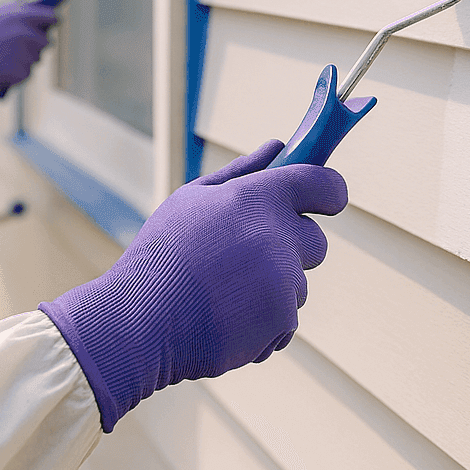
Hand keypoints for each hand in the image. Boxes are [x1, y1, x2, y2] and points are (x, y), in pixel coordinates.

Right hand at [0, 1, 58, 94]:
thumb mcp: (1, 13)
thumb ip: (25, 9)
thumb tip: (47, 7)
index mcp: (22, 16)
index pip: (52, 17)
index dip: (52, 21)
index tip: (53, 23)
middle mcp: (27, 34)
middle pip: (47, 41)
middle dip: (36, 44)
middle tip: (16, 45)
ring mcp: (26, 53)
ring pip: (37, 58)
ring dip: (26, 59)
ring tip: (4, 56)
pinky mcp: (22, 71)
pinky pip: (28, 73)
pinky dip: (17, 73)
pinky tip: (2, 67)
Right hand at [39, 141, 347, 431]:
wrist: (140, 322)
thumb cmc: (162, 256)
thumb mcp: (191, 201)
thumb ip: (241, 172)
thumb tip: (279, 145)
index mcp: (255, 197)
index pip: (325, 184)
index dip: (329, 191)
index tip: (323, 199)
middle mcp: (276, 235)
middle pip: (316, 240)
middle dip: (291, 248)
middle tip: (245, 258)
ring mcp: (283, 279)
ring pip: (298, 283)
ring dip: (271, 289)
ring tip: (222, 294)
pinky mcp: (283, 319)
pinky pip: (287, 319)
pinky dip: (263, 324)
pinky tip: (224, 320)